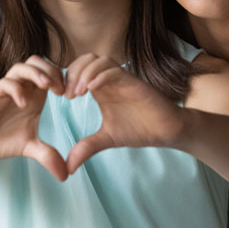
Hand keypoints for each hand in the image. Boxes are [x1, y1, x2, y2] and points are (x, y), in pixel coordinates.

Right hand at [0, 56, 69, 180]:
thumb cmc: (1, 140)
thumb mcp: (29, 148)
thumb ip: (48, 156)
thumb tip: (65, 175)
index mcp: (34, 95)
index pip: (51, 72)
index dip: (63, 78)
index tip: (72, 95)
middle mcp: (21, 88)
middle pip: (38, 61)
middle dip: (52, 70)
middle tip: (61, 90)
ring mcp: (6, 90)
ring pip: (22, 66)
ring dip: (37, 73)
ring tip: (47, 87)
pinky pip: (5, 83)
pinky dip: (17, 89)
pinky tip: (24, 104)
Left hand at [63, 53, 188, 174]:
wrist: (167, 131)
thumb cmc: (139, 130)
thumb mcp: (106, 139)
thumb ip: (86, 148)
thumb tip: (67, 168)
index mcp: (101, 88)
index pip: (78, 69)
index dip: (66, 79)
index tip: (61, 97)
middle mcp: (110, 80)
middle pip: (86, 59)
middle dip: (73, 73)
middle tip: (68, 95)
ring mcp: (123, 79)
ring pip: (99, 60)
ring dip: (85, 73)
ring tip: (78, 93)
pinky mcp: (135, 83)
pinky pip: (115, 70)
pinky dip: (100, 76)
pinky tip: (92, 90)